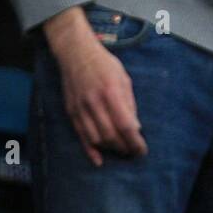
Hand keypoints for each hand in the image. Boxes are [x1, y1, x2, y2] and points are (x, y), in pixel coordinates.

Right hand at [43, 8, 147, 166]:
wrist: (75, 53)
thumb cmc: (104, 65)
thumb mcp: (124, 79)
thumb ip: (129, 104)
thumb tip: (136, 128)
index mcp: (111, 92)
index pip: (125, 125)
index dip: (135, 141)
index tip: (142, 149)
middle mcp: (94, 102)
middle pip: (110, 135)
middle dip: (124, 147)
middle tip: (133, 151)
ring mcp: (80, 108)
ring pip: (96, 138)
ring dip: (110, 149)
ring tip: (121, 150)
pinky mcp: (71, 111)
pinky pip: (80, 135)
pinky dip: (90, 150)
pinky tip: (99, 159)